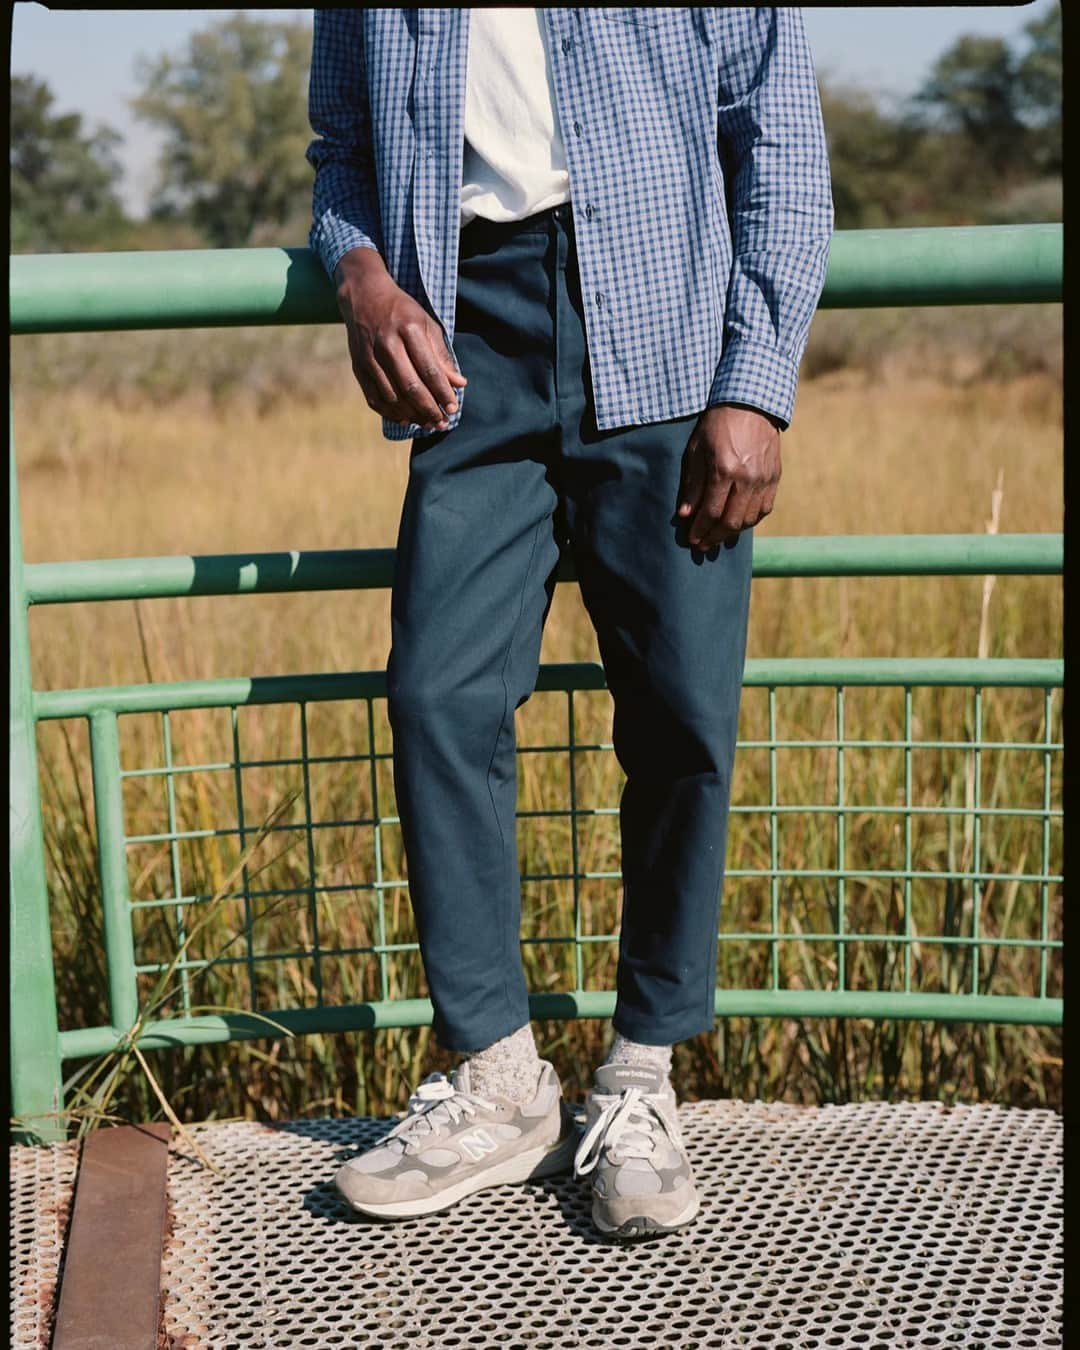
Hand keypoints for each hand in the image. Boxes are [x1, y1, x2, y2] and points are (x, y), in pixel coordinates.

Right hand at [334, 247, 467, 430]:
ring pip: (392, 396)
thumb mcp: (427, 324)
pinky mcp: (358, 366)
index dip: (443, 392)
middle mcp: (386, 344)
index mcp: (408, 329)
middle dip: (429, 409)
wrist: (364, 295)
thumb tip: (459, 384)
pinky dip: (390, 412)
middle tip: (442, 422)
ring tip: (427, 423)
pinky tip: (405, 419)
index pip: (429, 369)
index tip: (454, 408)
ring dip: (412, 415)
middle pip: (410, 387)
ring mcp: (369, 357)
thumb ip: (442, 356)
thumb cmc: (402, 311)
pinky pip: (374, 397)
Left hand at [676, 403, 781, 550]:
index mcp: (724, 469)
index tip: (692, 540)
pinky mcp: (775, 476)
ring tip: (718, 536)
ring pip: (749, 519)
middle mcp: (747, 477)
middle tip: (703, 546)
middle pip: (731, 522)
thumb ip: (693, 484)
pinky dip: (750, 520)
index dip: (700, 530)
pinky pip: (764, 508)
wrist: (751, 403)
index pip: (710, 511)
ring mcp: (764, 478)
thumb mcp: (697, 449)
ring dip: (732, 533)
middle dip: (714, 538)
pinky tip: (739, 523)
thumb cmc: (717, 424)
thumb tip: (685, 515)